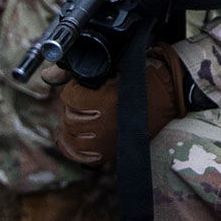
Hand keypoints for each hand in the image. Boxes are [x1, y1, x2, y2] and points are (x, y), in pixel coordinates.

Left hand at [53, 44, 191, 166]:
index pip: (70, 97)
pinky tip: (71, 139)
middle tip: (87, 101)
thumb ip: (75, 71)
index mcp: (106, 99)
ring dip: (73, 127)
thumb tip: (46, 76)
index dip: (74, 90)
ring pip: (73, 138)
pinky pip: (83, 157)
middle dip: (74, 108)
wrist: (174, 91)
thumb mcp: (111, 63)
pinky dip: (73, 149)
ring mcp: (110, 140)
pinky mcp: (113, 150)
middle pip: (69, 118)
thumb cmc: (144, 72)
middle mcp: (106, 123)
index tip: (86, 86)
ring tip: (82, 117)